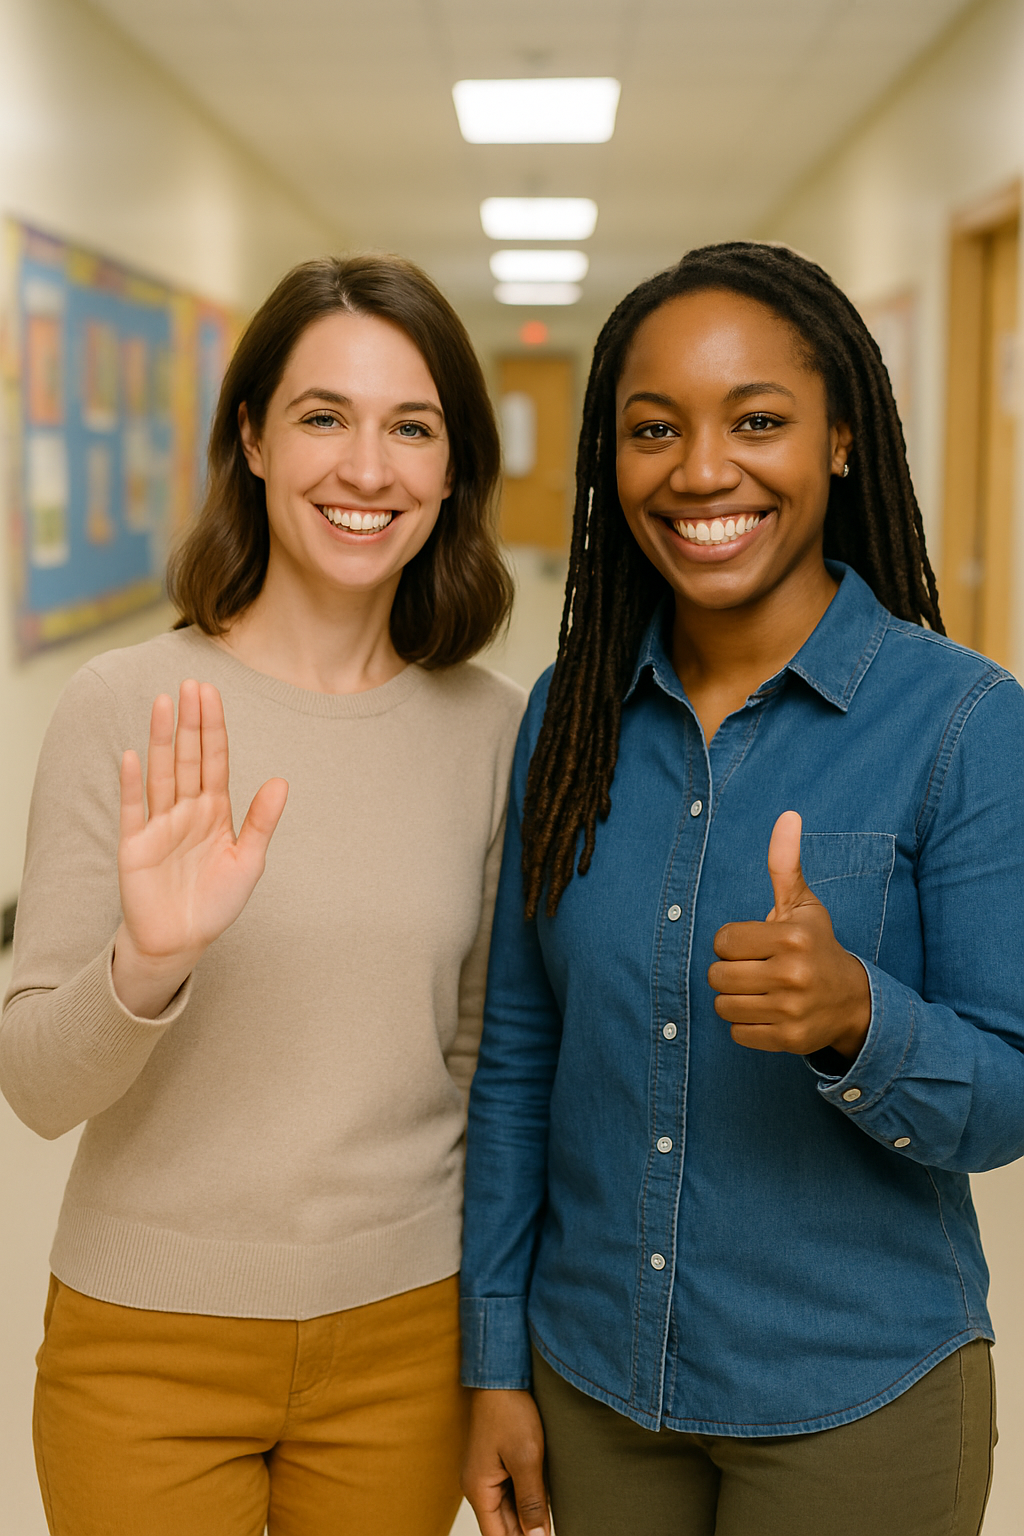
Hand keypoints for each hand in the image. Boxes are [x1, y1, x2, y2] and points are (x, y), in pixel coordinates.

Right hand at [112, 680, 287, 1016]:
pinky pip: (133, 809)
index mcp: (215, 811)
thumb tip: (281, 781)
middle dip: (191, 722)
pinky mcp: (135, 845)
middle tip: (190, 683)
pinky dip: (132, 784)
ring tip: (163, 704)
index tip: (211, 693)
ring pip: (162, 773)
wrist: (181, 940)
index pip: (214, 760)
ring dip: (162, 740)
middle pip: (189, 758)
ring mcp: (159, 824)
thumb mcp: (248, 861)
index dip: (213, 728)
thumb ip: (262, 821)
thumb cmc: (216, 902)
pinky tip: (132, 755)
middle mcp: (187, 810)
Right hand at [462, 1389, 549, 1535]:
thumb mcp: (526, 1458)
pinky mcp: (497, 1463)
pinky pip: (512, 1493)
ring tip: (549, 1524)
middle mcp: (479, 1486)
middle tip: (551, 1533)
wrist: (501, 1375)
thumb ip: (531, 1502)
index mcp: (479, 1490)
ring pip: (509, 1511)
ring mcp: (487, 1474)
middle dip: (527, 1533)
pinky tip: (545, 1504)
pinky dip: (527, 1501)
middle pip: (503, 1526)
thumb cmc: (510, 1411)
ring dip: (528, 1518)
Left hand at [708, 811, 869, 1059]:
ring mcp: (792, 1009)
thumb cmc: (816, 946)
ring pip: (724, 1006)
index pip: (723, 941)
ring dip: (735, 999)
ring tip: (761, 991)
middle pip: (717, 975)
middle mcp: (794, 974)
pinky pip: (737, 1033)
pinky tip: (769, 1012)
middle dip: (730, 971)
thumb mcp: (803, 905)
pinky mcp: (789, 1039)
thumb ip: (785, 864)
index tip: (755, 945)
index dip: (732, 943)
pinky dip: (746, 1025)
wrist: (853, 1001)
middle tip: (756, 969)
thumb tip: (788, 815)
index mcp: (793, 937)